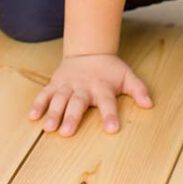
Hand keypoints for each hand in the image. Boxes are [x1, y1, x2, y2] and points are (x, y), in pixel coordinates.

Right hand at [27, 53, 153, 136]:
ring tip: (48, 128)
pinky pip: (45, 93)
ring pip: (59, 99)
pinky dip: (38, 104)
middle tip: (67, 133)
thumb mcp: (127, 76)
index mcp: (102, 86)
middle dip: (72, 117)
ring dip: (53, 113)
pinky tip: (32, 117)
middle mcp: (84, 86)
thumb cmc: (109, 70)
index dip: (110, 115)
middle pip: (78, 102)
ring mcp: (68, 85)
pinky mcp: (55, 84)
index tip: (111, 129)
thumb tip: (149, 104)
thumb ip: (138, 89)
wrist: (89, 51)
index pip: (108, 101)